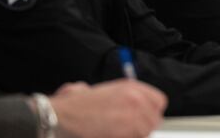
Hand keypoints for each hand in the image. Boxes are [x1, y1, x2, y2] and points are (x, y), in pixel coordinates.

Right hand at [51, 79, 166, 137]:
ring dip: (135, 135)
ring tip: (118, 133)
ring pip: (146, 132)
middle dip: (144, 127)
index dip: (150, 113)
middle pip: (155, 120)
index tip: (143, 119)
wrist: (61, 117)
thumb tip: (121, 103)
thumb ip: (114, 95)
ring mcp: (133, 116)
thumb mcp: (97, 90)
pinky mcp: (128, 131)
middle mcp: (136, 99)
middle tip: (129, 131)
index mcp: (131, 87)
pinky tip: (112, 136)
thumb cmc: (74, 105)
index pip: (159, 102)